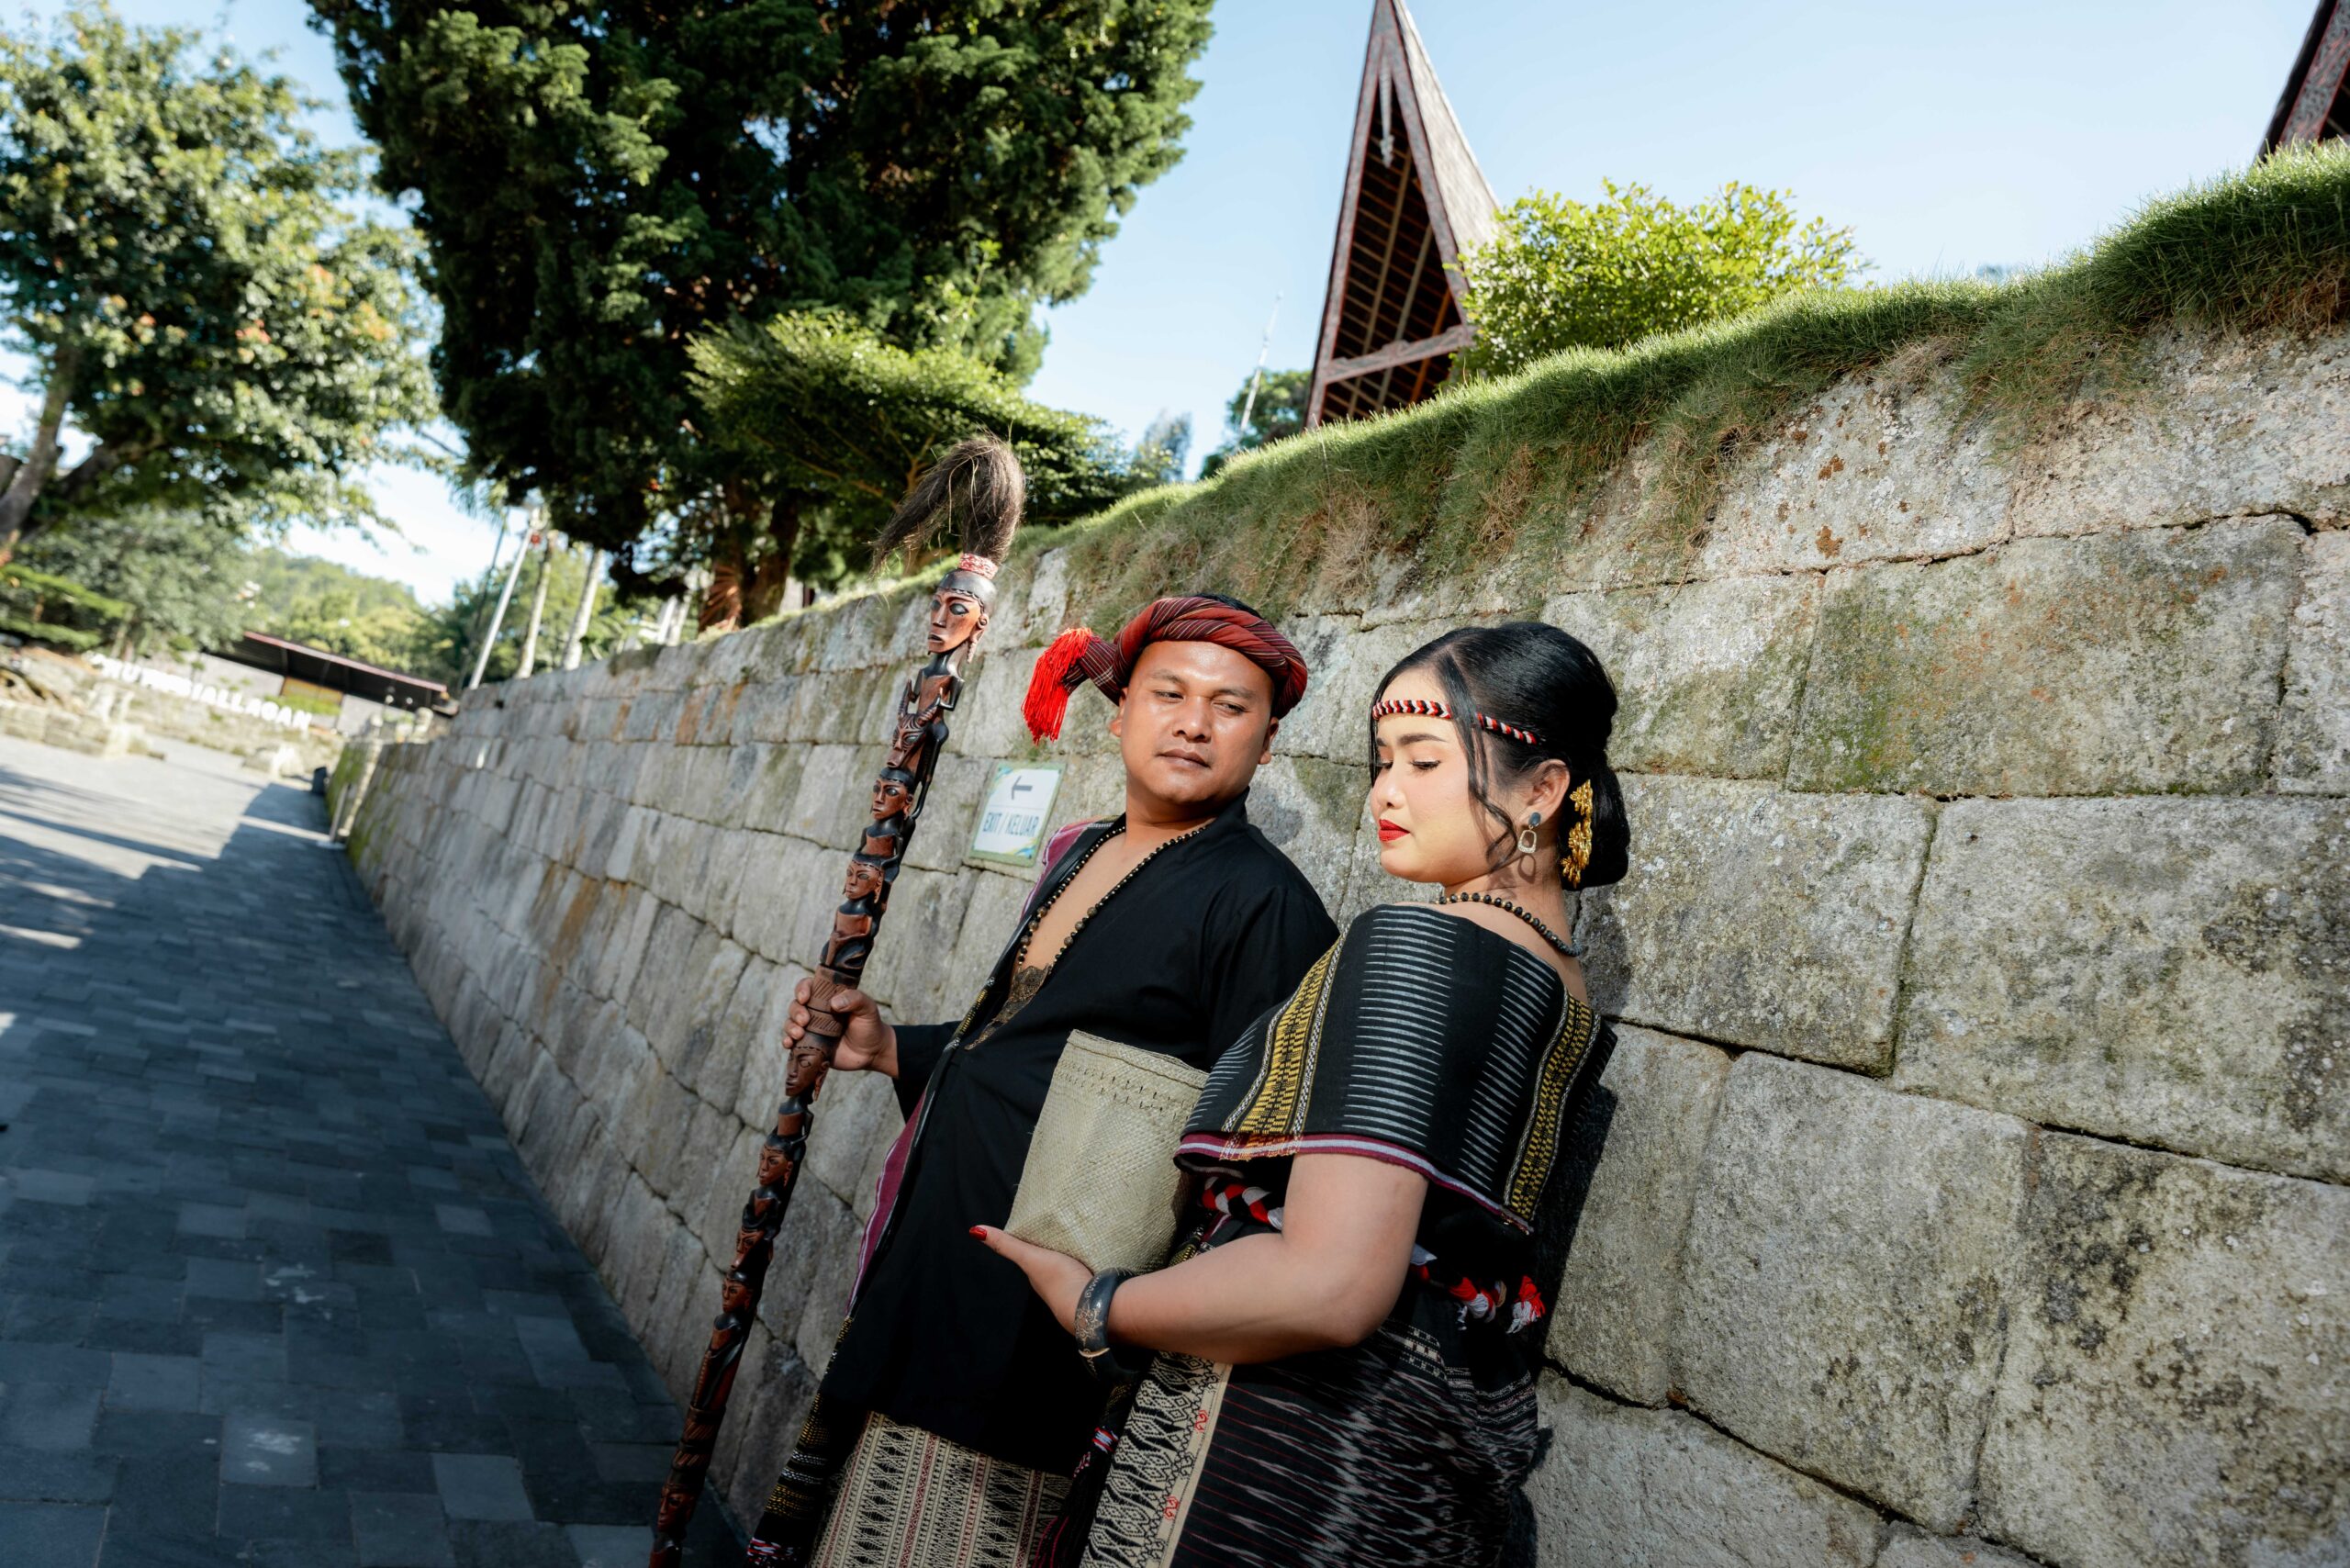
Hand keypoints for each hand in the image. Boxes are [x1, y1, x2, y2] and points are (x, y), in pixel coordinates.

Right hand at [786, 979, 897, 1076]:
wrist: (872, 1052)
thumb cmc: (869, 1025)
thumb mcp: (868, 1008)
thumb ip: (855, 999)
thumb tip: (834, 1003)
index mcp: (827, 997)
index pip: (808, 986)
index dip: (802, 989)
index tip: (805, 997)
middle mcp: (815, 1011)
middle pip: (796, 1005)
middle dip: (796, 1011)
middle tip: (806, 1021)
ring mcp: (811, 1028)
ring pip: (791, 1022)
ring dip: (790, 1026)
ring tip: (799, 1034)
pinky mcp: (809, 1045)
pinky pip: (792, 1041)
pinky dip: (787, 1041)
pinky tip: (789, 1044)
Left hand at [970, 1225, 1090, 1334]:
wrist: (1090, 1305)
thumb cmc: (1058, 1281)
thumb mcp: (1030, 1257)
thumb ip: (1007, 1245)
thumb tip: (975, 1230)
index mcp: (1037, 1277)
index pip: (1032, 1258)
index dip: (1033, 1245)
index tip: (1037, 1229)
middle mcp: (1052, 1285)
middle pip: (1050, 1263)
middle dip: (1053, 1250)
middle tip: (1060, 1229)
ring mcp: (1073, 1288)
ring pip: (1069, 1269)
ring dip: (1072, 1257)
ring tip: (1079, 1239)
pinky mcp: (1092, 1288)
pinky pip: (1087, 1272)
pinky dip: (1086, 1263)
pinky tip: (1093, 1256)